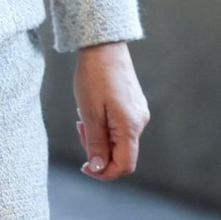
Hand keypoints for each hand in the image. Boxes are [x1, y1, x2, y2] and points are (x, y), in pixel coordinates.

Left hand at [73, 41, 148, 180]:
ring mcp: (139, 113)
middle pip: (121, 154)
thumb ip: (96, 143)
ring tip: (84, 117)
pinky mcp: (134, 106)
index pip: (124, 165)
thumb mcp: (89, 113)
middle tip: (80, 130)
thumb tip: (99, 169)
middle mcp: (140, 122)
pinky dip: (105, 126)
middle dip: (98, 151)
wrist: (104, 46)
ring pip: (120, 141)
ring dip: (100, 137)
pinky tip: (93, 111)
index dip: (104, 173)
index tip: (84, 166)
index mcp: (131, 126)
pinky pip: (121, 127)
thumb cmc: (94, 77)